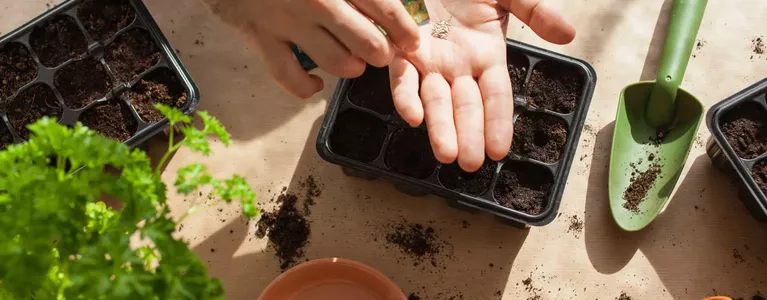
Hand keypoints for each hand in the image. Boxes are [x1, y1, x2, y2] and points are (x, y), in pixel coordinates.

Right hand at [202, 0, 419, 97]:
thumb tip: (389, 5)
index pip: (384, 6)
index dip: (404, 30)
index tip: (412, 42)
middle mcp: (317, 0)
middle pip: (367, 42)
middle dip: (381, 53)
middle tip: (381, 54)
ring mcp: (288, 21)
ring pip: (337, 62)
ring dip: (351, 68)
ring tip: (354, 64)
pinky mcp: (261, 38)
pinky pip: (290, 77)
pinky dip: (306, 88)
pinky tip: (315, 84)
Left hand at [390, 0, 574, 171]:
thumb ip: (536, 10)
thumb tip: (569, 34)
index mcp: (487, 55)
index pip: (496, 97)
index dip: (498, 123)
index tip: (499, 151)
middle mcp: (458, 65)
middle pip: (466, 106)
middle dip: (468, 135)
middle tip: (470, 164)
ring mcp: (430, 60)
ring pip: (436, 101)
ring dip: (440, 128)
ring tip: (446, 154)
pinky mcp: (402, 51)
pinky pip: (402, 78)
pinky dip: (406, 97)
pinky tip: (413, 117)